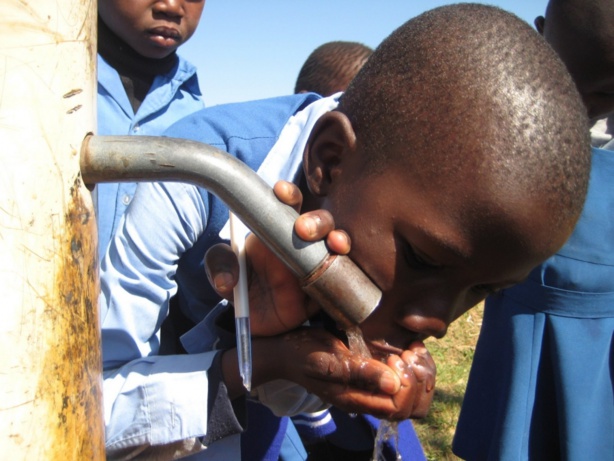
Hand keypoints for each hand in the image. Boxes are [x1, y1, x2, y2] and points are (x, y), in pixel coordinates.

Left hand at [205, 180, 349, 334]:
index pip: (286, 205)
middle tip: (302, 229)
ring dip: (336, 237)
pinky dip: (344, 267)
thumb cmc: (242, 287)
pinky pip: (339, 276)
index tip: (280, 192)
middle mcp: (301, 244)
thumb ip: (219, 265)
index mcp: (276, 231)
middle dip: (315, 219)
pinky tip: (340, 263)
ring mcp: (315, 265)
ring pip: (335, 242)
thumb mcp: (222, 273)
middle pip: (318, 220)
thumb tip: (228, 279)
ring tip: (333, 243)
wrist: (253, 320)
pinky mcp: (323, 289)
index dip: (287, 194)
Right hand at [224, 328, 435, 419]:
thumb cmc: (305, 354)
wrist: (287, 352)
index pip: (398, 408)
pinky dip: (414, 367)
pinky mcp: (374, 376)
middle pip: (412, 407)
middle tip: (408, 353)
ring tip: (410, 350)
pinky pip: (405, 382)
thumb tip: (393, 384)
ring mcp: (372, 389)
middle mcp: (368, 399)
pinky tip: (408, 347)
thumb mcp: (327, 359)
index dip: (407, 385)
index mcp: (356, 400)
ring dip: (420, 374)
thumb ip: (358, 370)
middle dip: (419, 381)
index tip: (397, 358)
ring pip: (413, 397)